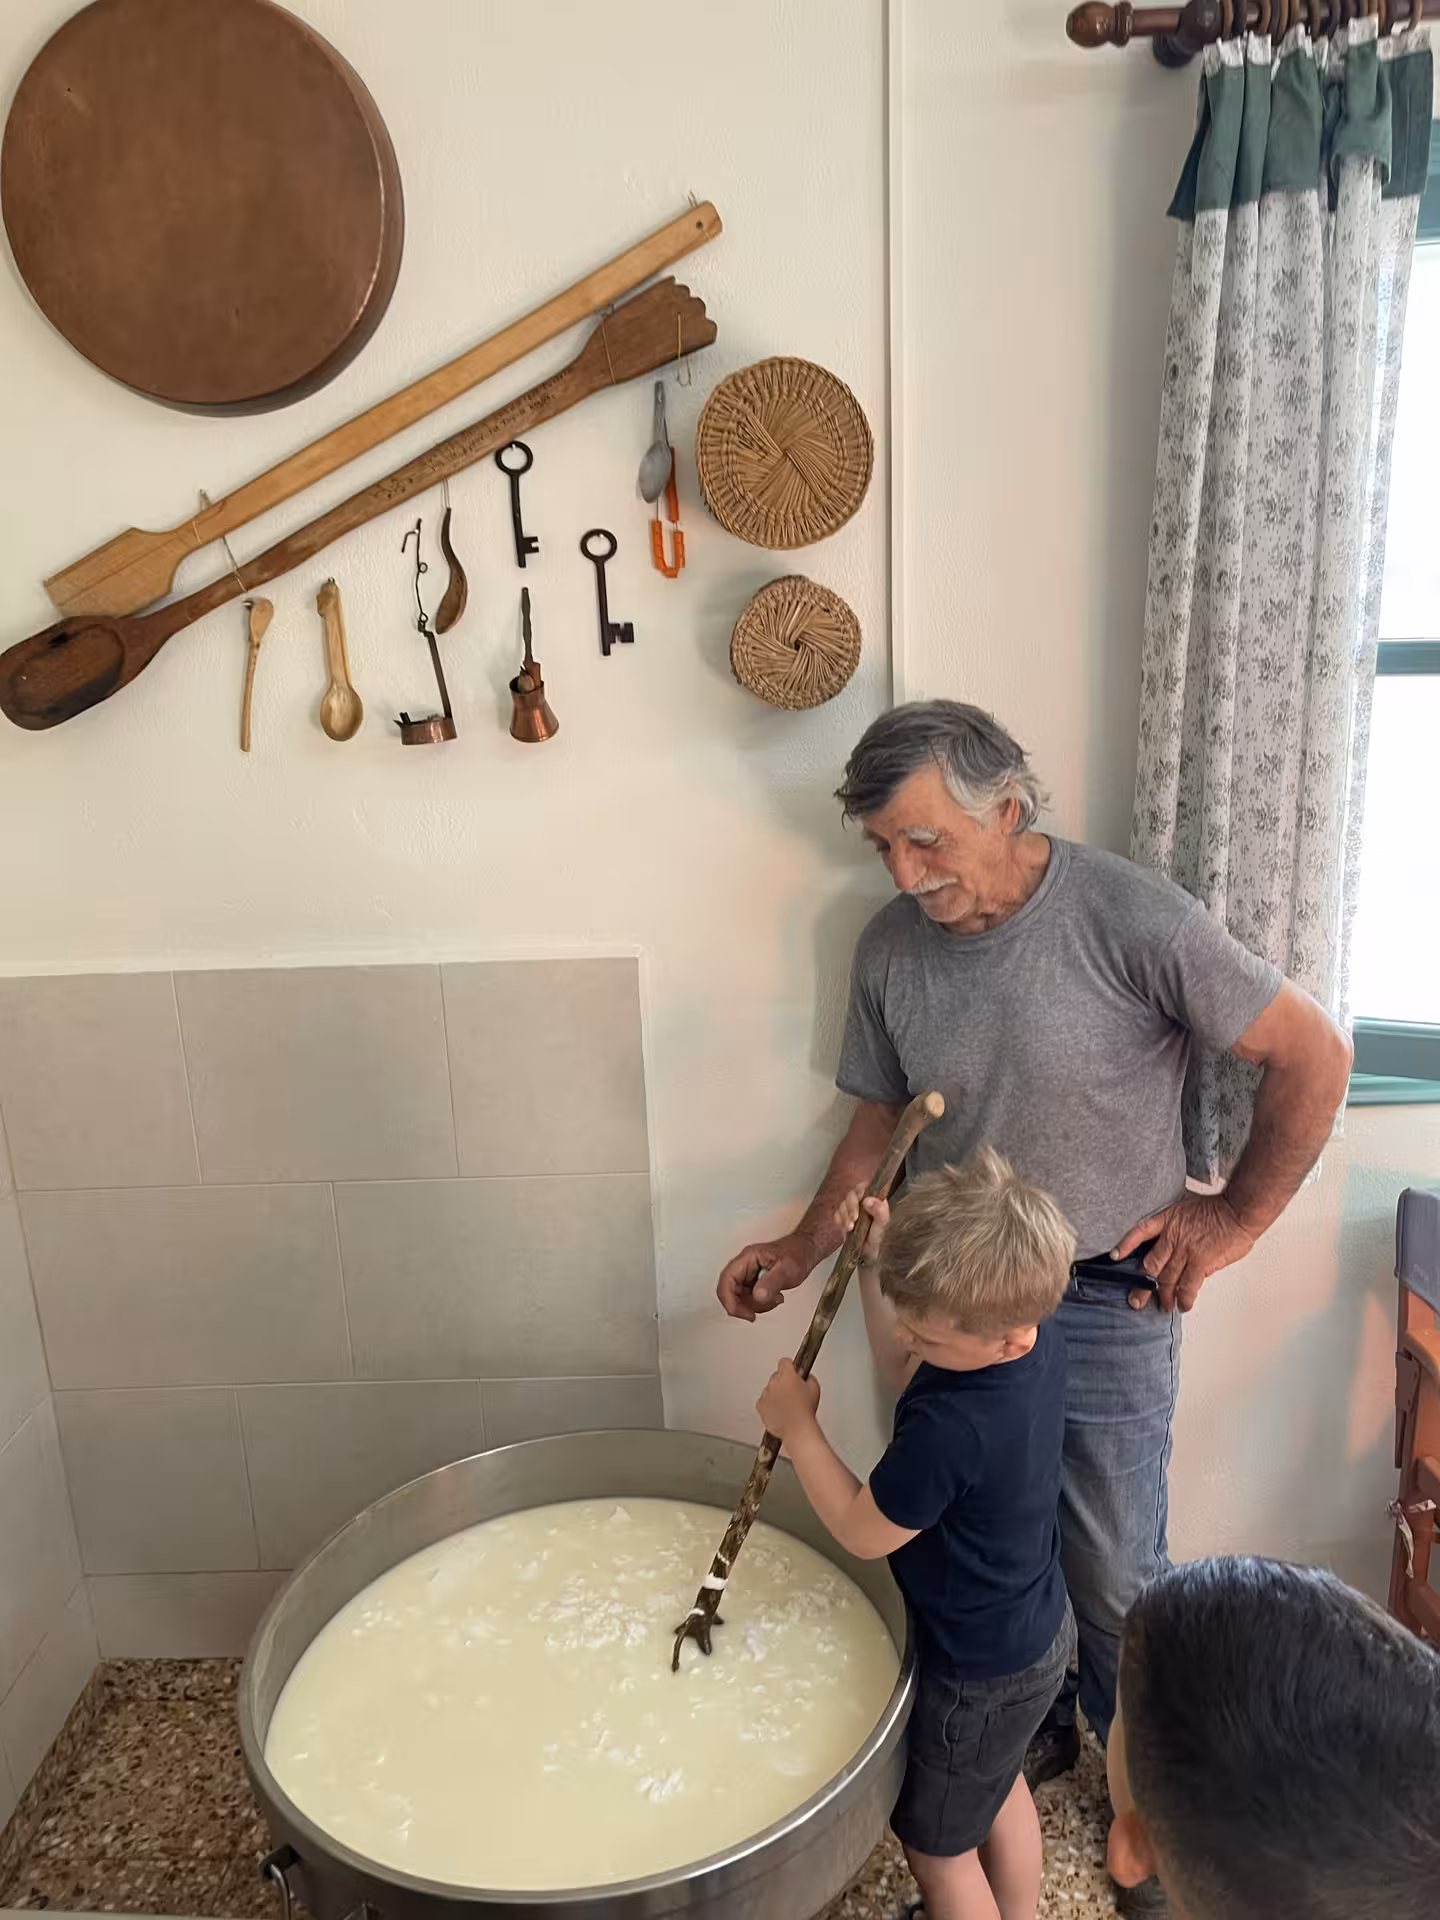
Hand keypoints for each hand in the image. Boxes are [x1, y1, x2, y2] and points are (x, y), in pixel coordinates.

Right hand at [716, 1232, 818, 1321]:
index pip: (727, 1280)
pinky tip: (774, 1298)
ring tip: (774, 1299)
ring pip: (738, 1297)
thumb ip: (772, 1283)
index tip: (744, 1313)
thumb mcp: (787, 1269)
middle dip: (744, 1306)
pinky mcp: (754, 1281)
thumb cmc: (797, 1253)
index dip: (730, 1300)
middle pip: (729, 1291)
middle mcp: (744, 1265)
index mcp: (748, 1258)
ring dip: (755, 1305)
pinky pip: (748, 1298)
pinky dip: (760, 1304)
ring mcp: (748, 1273)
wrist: (806, 1250)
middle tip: (756, 1312)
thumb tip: (758, 1296)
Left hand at [757, 1358, 820, 1438]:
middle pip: (777, 1376)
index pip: (785, 1361)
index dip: (791, 1366)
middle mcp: (774, 1382)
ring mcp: (766, 1394)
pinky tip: (781, 1411)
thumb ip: (809, 1378)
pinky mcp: (761, 1406)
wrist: (797, 1429)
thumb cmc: (805, 1411)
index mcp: (786, 1375)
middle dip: (784, 1382)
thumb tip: (806, 1378)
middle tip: (794, 1392)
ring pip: (770, 1389)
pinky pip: (764, 1402)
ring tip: (788, 1405)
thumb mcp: (815, 1388)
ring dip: (777, 1394)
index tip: (794, 1371)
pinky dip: (770, 1405)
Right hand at [836, 1189, 889, 1262]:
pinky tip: (844, 1228)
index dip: (860, 1191)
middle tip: (854, 1219)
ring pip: (842, 1204)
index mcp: (876, 1200)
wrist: (870, 1256)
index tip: (859, 1200)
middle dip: (850, 1207)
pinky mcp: (844, 1218)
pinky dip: (838, 1220)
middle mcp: (863, 1202)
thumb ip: (880, 1211)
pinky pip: (836, 1214)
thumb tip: (869, 1200)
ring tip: (851, 1227)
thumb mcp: (883, 1225)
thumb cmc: (880, 1240)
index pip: (865, 1187)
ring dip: (844, 1216)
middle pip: (851, 1195)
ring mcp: (853, 1210)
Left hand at [1111, 1193, 1255, 1312]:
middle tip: (1137, 1299)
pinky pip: (1187, 1286)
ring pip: (1167, 1279)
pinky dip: (1184, 1299)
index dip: (1125, 1244)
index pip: (1139, 1231)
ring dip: (1164, 1296)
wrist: (1238, 1210)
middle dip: (1142, 1286)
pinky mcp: (1200, 1262)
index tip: (1115, 1256)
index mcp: (1167, 1219)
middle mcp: (1172, 1236)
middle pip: (1150, 1265)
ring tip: (1164, 1306)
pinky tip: (1182, 1305)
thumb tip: (1173, 1243)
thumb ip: (1177, 1225)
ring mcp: (1185, 1250)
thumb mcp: (1188, 1207)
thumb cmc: (1219, 1209)